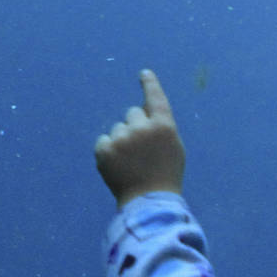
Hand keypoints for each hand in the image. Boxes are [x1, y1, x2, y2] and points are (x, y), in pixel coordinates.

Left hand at [95, 69, 185, 205]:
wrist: (149, 202)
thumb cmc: (165, 175)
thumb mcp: (173, 147)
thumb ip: (160, 126)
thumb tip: (141, 110)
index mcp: (164, 126)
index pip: (155, 98)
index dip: (150, 85)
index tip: (144, 74)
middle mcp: (142, 128)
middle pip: (132, 113)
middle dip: (135, 126)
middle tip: (142, 150)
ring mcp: (122, 138)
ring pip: (118, 128)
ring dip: (122, 140)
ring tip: (131, 163)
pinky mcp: (105, 149)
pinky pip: (104, 141)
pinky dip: (109, 151)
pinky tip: (119, 166)